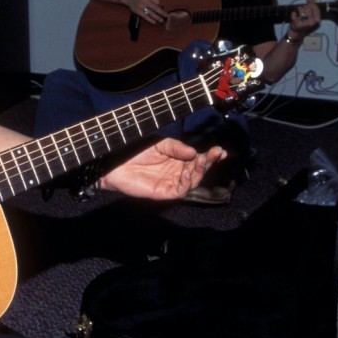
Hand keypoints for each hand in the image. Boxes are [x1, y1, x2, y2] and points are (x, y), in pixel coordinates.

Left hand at [101, 140, 225, 199]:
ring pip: (193, 181)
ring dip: (200, 171)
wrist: (117, 163)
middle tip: (216, 153)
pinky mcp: (164, 192)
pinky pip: (180, 190)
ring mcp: (171, 183)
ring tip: (202, 160)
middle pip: (199, 170)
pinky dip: (187, 182)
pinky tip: (187, 171)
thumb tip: (194, 152)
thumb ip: (176, 148)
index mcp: (178, 160)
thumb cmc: (136, 153)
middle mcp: (177, 172)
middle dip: (209, 162)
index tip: (220, 150)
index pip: (198, 159)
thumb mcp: (160, 144)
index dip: (210, 156)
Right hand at [125, 0, 165, 23]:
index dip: (160, 5)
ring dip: (157, 17)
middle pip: (155, 8)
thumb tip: (161, 5)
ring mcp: (140, 6)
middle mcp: (144, 0)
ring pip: (150, 13)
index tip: (162, 8)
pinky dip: (149, 19)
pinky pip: (144, 16)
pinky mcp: (137, 11)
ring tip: (161, 20)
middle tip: (166, 16)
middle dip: (161, 12)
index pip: (157, 1)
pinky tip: (154, 22)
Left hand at [287, 0, 321, 40]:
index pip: (316, 9)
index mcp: (317, 20)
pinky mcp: (296, 25)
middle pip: (308, 8)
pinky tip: (294, 16)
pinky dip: (293, 14)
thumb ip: (313, 9)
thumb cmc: (305, 24)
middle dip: (305, 7)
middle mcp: (312, 23)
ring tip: (299, 13)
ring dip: (299, 9)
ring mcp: (304, 24)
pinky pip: (294, 14)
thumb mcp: (312, 17)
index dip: (312, 3)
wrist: (298, 34)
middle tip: (303, 10)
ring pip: (301, 10)